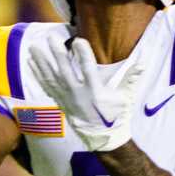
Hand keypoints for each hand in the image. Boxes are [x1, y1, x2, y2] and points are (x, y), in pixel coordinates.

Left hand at [44, 37, 150, 152]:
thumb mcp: (126, 97)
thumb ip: (131, 77)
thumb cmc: (116, 115)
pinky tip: (32, 62)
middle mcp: (79, 95)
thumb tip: (142, 61)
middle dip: (57, 53)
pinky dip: (38, 74)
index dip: (83, 54)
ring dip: (42, 62)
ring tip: (34, 47)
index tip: (78, 40)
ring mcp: (67, 99)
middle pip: (65, 71)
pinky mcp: (61, 102)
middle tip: (51, 38)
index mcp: (96, 91)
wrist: (103, 138)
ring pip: (52, 77)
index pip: (88, 69)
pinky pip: (47, 86)